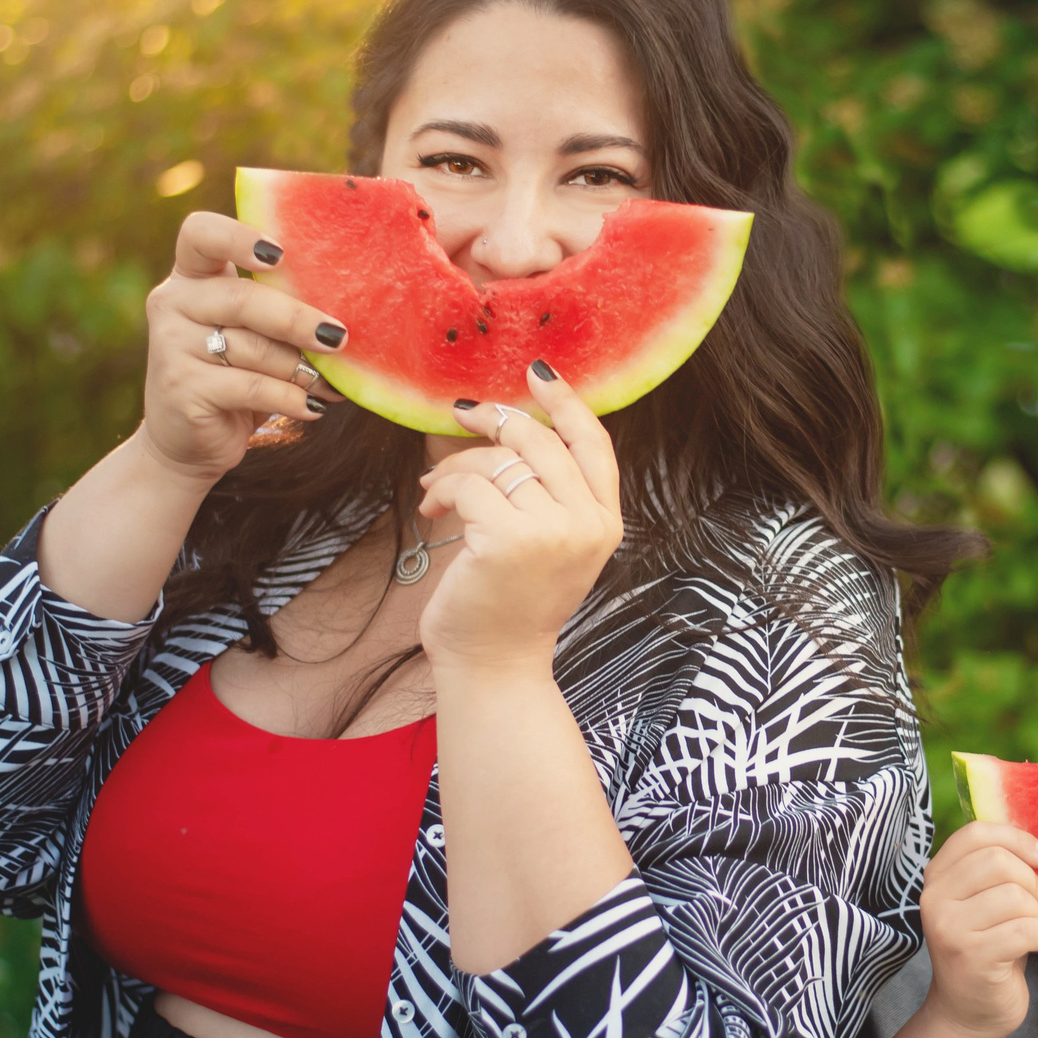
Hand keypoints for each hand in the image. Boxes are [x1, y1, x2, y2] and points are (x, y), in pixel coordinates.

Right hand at [137, 212, 342, 482]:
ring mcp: (171, 346)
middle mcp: (174, 303)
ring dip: (301, 369)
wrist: (189, 441)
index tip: (280, 254)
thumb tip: (350, 311)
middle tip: (338, 336)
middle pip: (241, 298)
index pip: (200, 233)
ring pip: (252, 348)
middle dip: (296, 319)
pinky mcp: (182, 389)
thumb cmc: (236, 376)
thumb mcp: (254, 336)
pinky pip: (251, 387)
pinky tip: (312, 408)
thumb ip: (279, 312)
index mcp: (192, 276)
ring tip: (331, 385)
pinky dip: (289, 398)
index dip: (238, 237)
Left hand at [415, 363, 624, 673]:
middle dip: (494, 420)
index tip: (537, 372)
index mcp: (605, 523)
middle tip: (461, 415)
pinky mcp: (508, 539)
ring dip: (458, 465)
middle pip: (541, 441)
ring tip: (436, 487)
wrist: (494, 665)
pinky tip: (432, 507)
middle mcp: (587, 525)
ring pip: (500, 461)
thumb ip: (550, 494)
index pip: (595, 443)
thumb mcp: (550, 546)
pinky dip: (442, 489)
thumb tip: (510, 424)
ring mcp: (552, 532)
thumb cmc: (511, 604)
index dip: (566, 402)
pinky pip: (469, 485)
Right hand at [916, 821, 1037, 1037]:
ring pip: (1014, 896)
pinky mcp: (971, 957)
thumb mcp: (985, 903)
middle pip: (999, 861)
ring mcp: (949, 928)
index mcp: (937, 877)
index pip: (976, 834)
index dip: (1016, 838)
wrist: (968, 1013)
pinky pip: (1026, 930)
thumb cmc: (986, 950)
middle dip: (1035, 882)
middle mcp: (935, 898)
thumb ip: (999, 872)